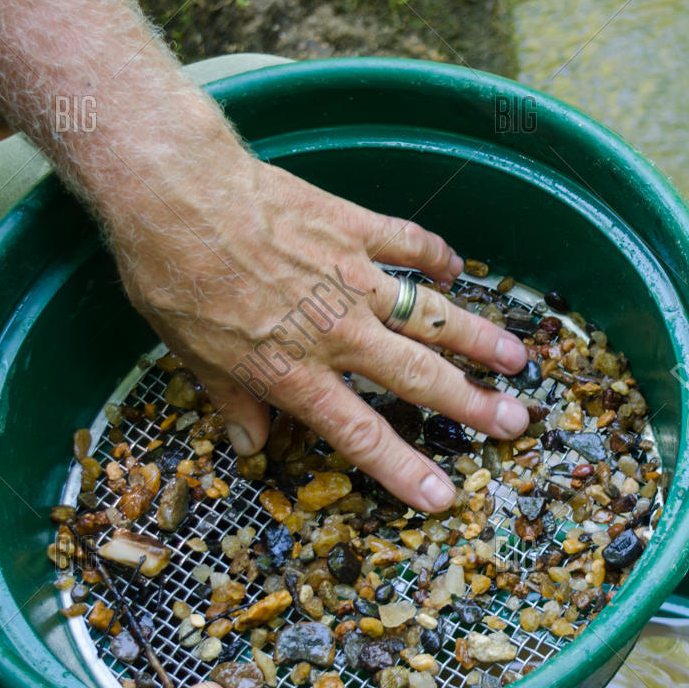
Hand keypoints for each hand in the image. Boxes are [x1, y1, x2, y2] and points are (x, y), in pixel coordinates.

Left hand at [109, 152, 529, 512]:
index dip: (405, 470)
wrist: (177, 192)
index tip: (445, 495)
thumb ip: (232, 400)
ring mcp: (352, 276)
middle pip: (418, 376)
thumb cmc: (172, 276)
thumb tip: (249, 444)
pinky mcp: (353, 227)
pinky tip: (458, 267)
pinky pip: (407, 242)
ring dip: (476, 337)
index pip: (362, 433)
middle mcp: (337, 331)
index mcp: (295, 371)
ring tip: (516, 357)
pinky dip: (436, 254)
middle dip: (473, 404)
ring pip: (429, 313)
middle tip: (516, 422)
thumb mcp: (191, 354)